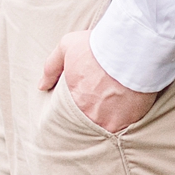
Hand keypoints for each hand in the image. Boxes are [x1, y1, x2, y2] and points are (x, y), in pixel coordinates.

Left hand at [40, 29, 157, 133]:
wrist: (131, 46)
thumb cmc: (98, 46)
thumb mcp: (67, 47)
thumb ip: (52, 68)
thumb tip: (42, 86)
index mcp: (73, 101)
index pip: (67, 114)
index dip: (74, 109)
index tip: (82, 101)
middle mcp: (90, 115)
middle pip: (86, 123)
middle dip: (90, 116)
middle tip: (97, 106)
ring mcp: (110, 121)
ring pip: (104, 128)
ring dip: (106, 120)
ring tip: (112, 108)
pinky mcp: (129, 121)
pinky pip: (123, 128)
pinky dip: (124, 121)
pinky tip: (125, 110)